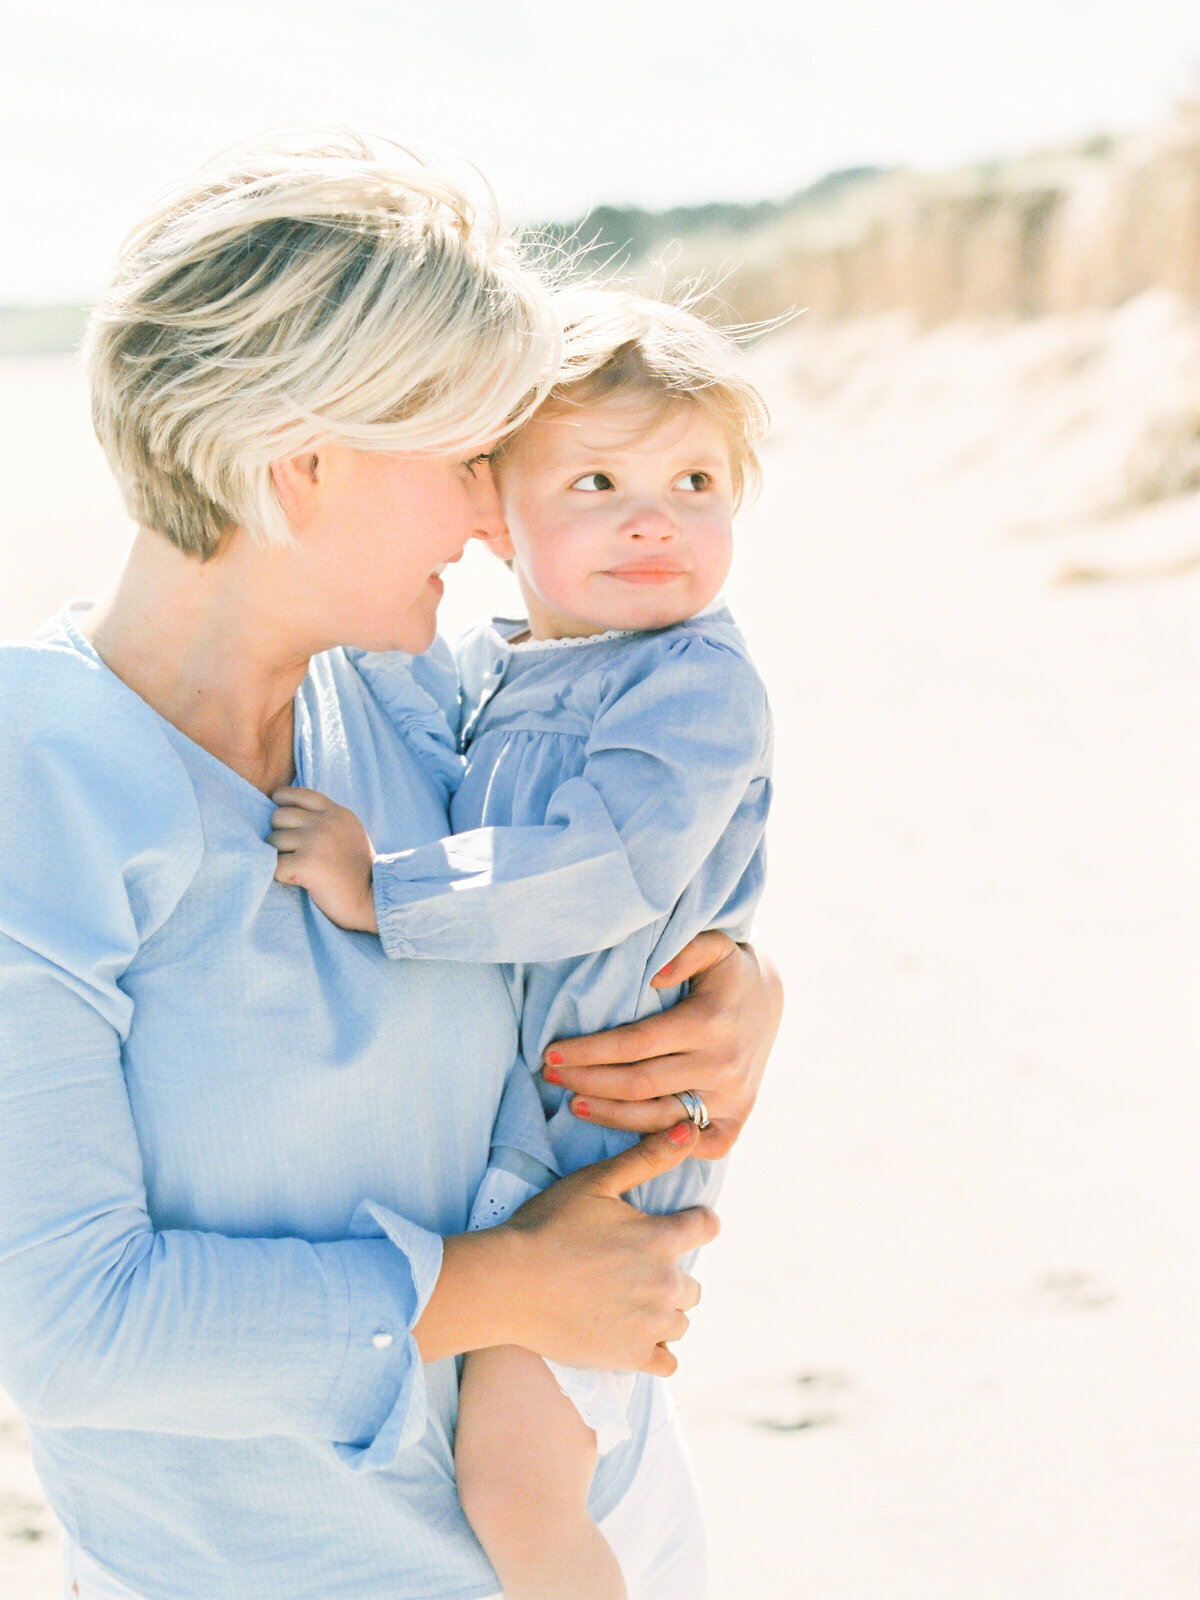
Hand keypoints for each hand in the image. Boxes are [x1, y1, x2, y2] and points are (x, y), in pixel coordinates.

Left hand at [269, 787, 377, 932]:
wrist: (372, 900)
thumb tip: (286, 810)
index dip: (282, 801)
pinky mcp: (306, 863)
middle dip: (280, 835)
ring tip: (301, 870)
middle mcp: (326, 822)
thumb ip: (326, 820)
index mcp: (337, 813)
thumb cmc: (357, 872)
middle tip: (295, 854)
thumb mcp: (349, 833)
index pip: (298, 793)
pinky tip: (301, 882)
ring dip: (280, 857)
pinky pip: (274, 865)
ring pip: (272, 841)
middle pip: (278, 816)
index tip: (281, 819)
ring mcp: (315, 841)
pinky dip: (282, 876)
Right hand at [418, 1124, 718, 1374]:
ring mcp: (651, 1324)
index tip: (676, 1225)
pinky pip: (668, 1361)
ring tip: (628, 1302)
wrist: (510, 1283)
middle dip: (672, 1274)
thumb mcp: (597, 1180)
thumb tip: (690, 1129)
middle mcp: (666, 1284)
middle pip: (693, 1283)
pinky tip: (632, 1337)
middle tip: (634, 1269)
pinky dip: (655, 1350)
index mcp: (662, 1238)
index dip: (694, 1222)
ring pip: (680, 1321)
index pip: (706, 1227)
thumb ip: (648, 1158)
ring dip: (663, 1312)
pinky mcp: (631, 1356)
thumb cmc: (548, 1224)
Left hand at [540, 933, 782, 1158]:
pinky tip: (621, 1127)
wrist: (769, 1001)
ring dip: (607, 1114)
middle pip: (636, 1085)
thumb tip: (655, 974)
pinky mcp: (736, 1122)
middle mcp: (721, 1066)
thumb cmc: (726, 972)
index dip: (589, 1051)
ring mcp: (731, 1100)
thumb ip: (685, 950)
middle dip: (586, 1081)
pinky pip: (687, 1144)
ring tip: (572, 1101)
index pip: (634, 1045)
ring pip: (655, 1120)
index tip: (552, 1051)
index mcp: (709, 1024)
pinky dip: (652, 1141)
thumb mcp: (714, 945)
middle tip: (550, 1074)